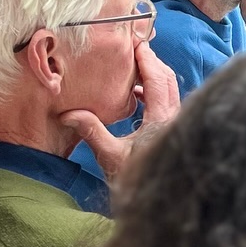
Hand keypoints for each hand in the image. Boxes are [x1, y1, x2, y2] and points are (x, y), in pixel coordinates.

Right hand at [61, 41, 180, 181]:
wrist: (158, 202)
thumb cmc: (134, 179)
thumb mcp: (110, 155)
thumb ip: (91, 131)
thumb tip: (67, 113)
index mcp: (162, 119)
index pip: (158, 80)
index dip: (147, 60)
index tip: (136, 44)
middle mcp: (175, 117)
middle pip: (169, 80)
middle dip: (153, 63)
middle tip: (135, 50)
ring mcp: (177, 123)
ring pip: (171, 91)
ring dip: (154, 77)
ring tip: (133, 69)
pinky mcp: (174, 129)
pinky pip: (168, 102)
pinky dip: (155, 92)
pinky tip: (137, 95)